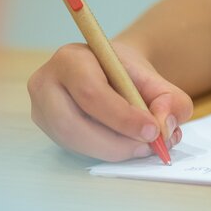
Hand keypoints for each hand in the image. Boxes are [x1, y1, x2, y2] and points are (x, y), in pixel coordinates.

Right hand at [28, 42, 192, 161]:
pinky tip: (125, 147)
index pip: (90, 92)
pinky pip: (73, 148)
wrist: (105, 71)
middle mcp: (46, 82)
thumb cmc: (125, 73)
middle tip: (148, 147)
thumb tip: (164, 127)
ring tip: (140, 148)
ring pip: (72, 140)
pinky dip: (103, 152)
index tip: (152, 131)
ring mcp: (41, 108)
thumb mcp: (153, 78)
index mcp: (71, 58)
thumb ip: (169, 99)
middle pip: (72, 123)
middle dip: (115, 142)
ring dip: (111, 151)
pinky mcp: (46, 128)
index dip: (122, 117)